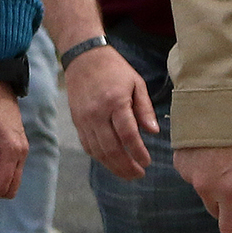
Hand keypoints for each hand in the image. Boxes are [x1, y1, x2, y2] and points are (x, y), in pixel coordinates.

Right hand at [63, 41, 158, 182]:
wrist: (84, 59)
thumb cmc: (114, 69)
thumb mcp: (136, 83)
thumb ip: (145, 109)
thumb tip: (154, 132)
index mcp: (115, 102)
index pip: (128, 135)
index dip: (138, 152)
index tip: (147, 162)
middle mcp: (97, 113)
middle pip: (111, 148)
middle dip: (126, 166)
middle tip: (139, 174)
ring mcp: (84, 119)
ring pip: (98, 151)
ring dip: (113, 166)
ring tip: (127, 173)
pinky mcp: (77, 122)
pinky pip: (87, 146)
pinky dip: (100, 157)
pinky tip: (111, 162)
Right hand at [176, 145, 231, 232]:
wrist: (216, 105)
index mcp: (231, 191)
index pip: (231, 229)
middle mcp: (207, 188)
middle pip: (218, 210)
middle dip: (229, 206)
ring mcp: (190, 177)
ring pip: (205, 194)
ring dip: (216, 187)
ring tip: (225, 162)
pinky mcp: (180, 164)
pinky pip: (194, 178)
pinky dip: (203, 172)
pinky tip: (211, 154)